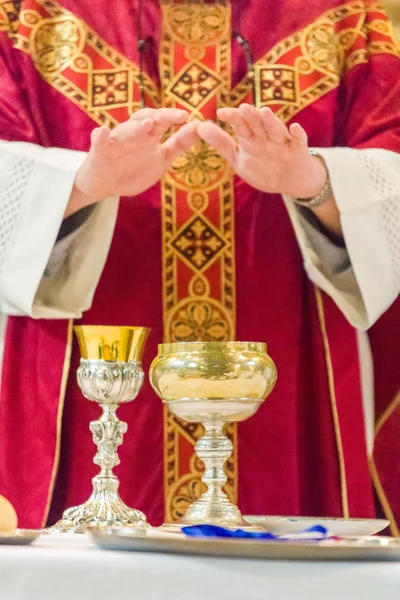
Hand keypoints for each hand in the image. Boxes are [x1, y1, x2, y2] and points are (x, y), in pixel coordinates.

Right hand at [66, 108, 199, 215]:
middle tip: (173, 117)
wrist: (105, 185)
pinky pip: (99, 141)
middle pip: (146, 120)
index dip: (173, 118)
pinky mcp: (100, 151)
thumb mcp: (161, 159)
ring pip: (126, 130)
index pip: (162, 122)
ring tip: (147, 124)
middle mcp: (134, 135)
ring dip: (136, 127)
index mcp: (149, 137)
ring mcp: (117, 142)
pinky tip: (103, 132)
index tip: (188, 117)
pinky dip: (100, 136)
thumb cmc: (134, 170)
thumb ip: (178, 145)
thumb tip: (199, 127)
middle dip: (159, 117)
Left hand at [197, 104, 326, 197]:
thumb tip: (200, 127)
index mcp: (252, 139)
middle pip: (258, 125)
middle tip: (243, 108)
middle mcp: (267, 138)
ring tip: (264, 112)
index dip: (233, 118)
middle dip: (251, 116)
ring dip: (271, 121)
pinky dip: (298, 136)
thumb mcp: (239, 158)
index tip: (221, 113)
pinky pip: (299, 143)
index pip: (241, 125)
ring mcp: (282, 145)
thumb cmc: (264, 168)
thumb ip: (222, 144)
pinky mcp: (298, 153)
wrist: (292, 183)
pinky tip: (295, 128)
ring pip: (276, 130)